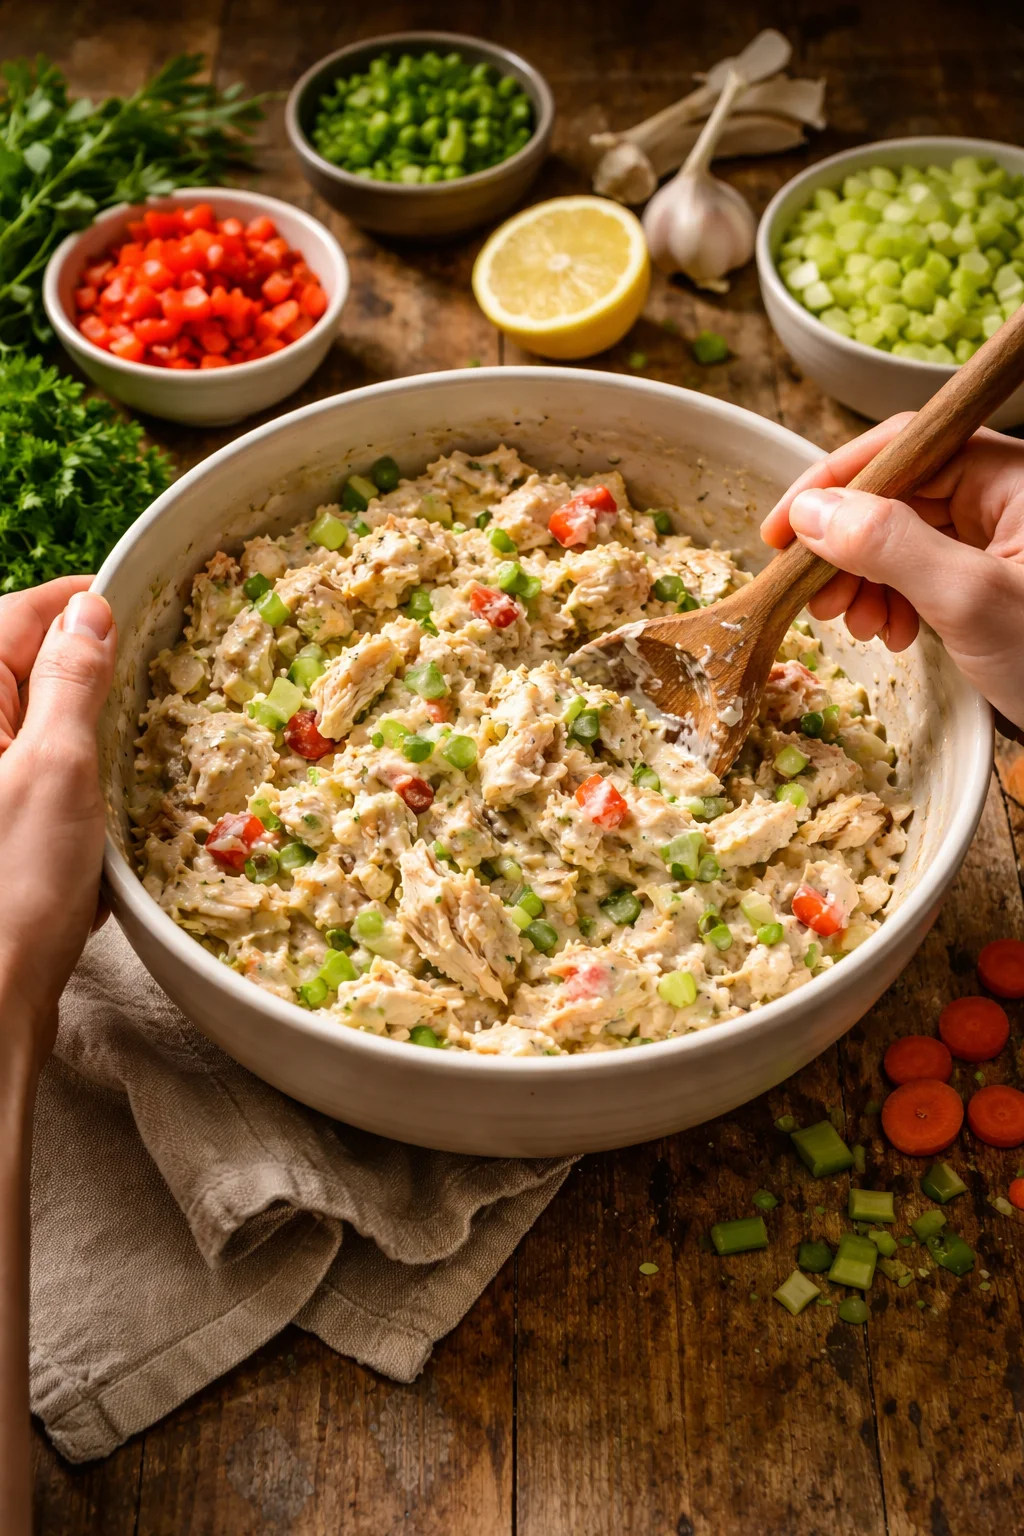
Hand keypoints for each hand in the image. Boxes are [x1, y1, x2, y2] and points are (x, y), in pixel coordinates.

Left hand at [0, 578, 116, 1076]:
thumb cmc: (12, 886)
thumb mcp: (59, 769)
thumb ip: (72, 679)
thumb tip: (89, 610)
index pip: (22, 613)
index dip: (82, 607)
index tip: (144, 611)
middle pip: (29, 668)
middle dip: (91, 680)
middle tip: (151, 699)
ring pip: (40, 725)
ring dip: (88, 741)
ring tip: (127, 771)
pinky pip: (38, 776)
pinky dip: (76, 787)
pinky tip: (99, 823)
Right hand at [760, 413, 1023, 732]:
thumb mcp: (969, 599)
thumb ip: (890, 546)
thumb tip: (812, 512)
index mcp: (1011, 477)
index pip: (904, 446)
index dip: (834, 482)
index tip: (781, 530)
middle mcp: (1003, 498)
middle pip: (895, 493)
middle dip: (844, 545)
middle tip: (815, 598)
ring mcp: (996, 541)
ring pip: (899, 537)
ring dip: (862, 579)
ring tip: (855, 626)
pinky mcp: (989, 581)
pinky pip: (919, 572)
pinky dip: (890, 601)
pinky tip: (890, 634)